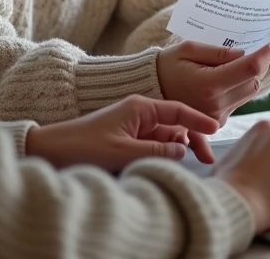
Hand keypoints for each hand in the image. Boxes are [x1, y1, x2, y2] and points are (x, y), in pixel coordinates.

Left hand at [24, 95, 218, 171]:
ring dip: (180, 147)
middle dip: (194, 138)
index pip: (179, 109)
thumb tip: (183, 149)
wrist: (52, 150)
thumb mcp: (124, 151)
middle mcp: (140, 111)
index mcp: (140, 106)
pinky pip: (154, 142)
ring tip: (198, 162)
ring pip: (167, 135)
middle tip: (209, 158)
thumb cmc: (84, 146)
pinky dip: (165, 151)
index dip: (199, 119)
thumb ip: (157, 149)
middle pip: (176, 123)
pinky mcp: (128, 137)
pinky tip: (172, 162)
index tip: (217, 128)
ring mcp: (134, 124)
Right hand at [157, 41, 269, 124]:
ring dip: (248, 78)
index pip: (251, 69)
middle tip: (257, 49)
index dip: (266, 53)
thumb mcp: (189, 49)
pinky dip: (237, 91)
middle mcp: (216, 105)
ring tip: (237, 64)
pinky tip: (233, 81)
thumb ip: (219, 52)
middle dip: (258, 65)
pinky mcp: (215, 124)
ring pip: (248, 94)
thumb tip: (245, 53)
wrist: (148, 92)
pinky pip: (236, 104)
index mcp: (210, 84)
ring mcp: (216, 117)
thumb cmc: (167, 66)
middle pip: (254, 83)